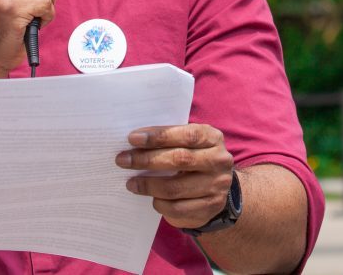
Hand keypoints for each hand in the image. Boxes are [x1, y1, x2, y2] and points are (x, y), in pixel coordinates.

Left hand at [116, 124, 233, 228]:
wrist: (219, 187)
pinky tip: (151, 198)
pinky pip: (177, 208)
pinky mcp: (209, 208)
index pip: (187, 135)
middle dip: (146, 159)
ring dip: (148, 185)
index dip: (159, 136)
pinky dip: (159, 203)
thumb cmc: (195, 158)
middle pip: (179, 159)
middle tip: (123, 160)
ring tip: (130, 183)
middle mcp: (219, 161)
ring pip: (175, 188)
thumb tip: (136, 141)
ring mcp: (216, 186)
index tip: (133, 138)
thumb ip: (170, 140)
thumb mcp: (190, 143)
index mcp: (213, 138)